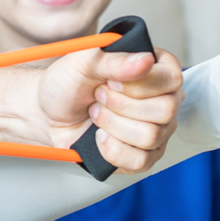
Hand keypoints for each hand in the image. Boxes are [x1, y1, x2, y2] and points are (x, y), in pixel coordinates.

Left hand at [39, 46, 183, 171]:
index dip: (139, 84)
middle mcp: (163, 99)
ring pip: (151, 136)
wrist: (48, 112)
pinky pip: (140, 161)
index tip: (111, 81)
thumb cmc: (68, 83)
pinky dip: (111, 149)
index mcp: (155, 68)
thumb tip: (145, 60)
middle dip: (120, 105)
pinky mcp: (145, 156)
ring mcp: (158, 130)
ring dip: (112, 125)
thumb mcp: (84, 61)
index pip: (170, 78)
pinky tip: (99, 137)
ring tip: (96, 114)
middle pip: (165, 110)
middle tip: (98, 97)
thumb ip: (115, 60)